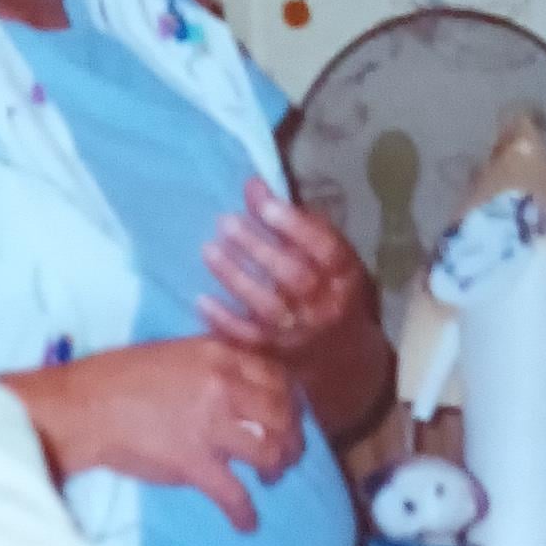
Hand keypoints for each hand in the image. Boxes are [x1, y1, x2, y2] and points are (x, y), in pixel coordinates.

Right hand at [27, 334, 301, 530]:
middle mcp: (223, 385)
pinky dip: (245, 514)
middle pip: (282, 414)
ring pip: (269, 450)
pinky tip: (247, 525)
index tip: (288, 415)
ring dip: (277, 469)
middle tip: (286, 453)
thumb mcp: (173, 353)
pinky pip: (234, 494)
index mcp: (218, 355)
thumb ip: (210, 365)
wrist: (83, 407)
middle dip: (292, 437)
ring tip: (270, 479)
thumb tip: (236, 383)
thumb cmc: (117, 379)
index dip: (290, 400)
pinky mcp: (194, 462)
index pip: (277, 376)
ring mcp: (210, 424)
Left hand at [200, 179, 371, 363]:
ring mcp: (298, 333)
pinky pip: (247, 339)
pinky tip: (201, 299)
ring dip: (236, 279)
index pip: (326, 249)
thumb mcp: (326, 254)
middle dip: (259, 248)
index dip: (296, 227)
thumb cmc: (330, 290)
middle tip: (226, 222)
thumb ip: (293, 221)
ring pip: (267, 307)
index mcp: (344, 275)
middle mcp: (325, 305)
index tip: (265, 205)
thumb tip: (253, 186)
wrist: (344, 359)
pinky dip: (224, 320)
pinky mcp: (274, 354)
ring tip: (209, 249)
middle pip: (294, 277)